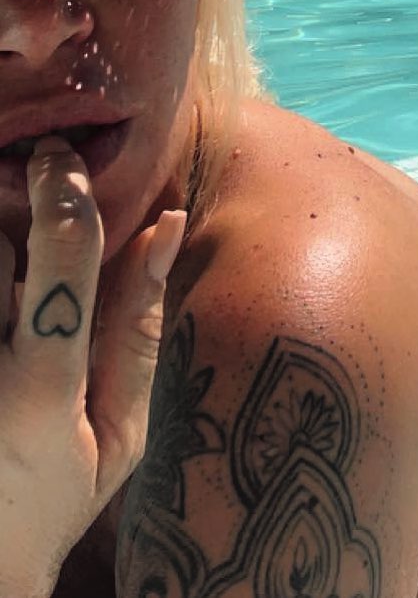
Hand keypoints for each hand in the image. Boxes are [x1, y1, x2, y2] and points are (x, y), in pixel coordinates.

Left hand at [0, 137, 185, 597]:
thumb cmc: (60, 496)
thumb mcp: (124, 428)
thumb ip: (140, 326)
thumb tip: (166, 226)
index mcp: (40, 396)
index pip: (60, 278)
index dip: (66, 204)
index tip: (62, 156)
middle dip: (5, 207)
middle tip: (23, 175)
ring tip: (17, 223)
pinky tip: (11, 272)